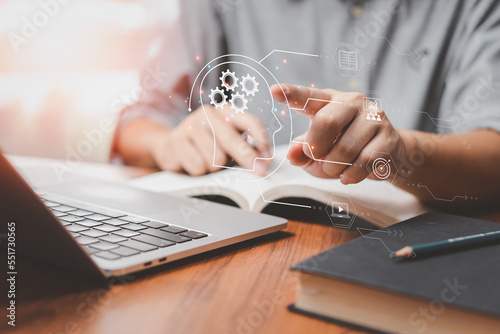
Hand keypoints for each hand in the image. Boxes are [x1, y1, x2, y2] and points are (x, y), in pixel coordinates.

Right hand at [152, 105, 269, 175]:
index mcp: (225, 110)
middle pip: (233, 140)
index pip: (249, 122)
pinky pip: (198, 166)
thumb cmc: (205, 144)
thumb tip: (262, 160)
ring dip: (215, 167)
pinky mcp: (176, 142)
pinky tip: (193, 163)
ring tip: (207, 161)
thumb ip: (244, 145)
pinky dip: (199, 171)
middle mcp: (207, 114)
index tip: (267, 157)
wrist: (171, 146)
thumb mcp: (226, 140)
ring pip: (215, 158)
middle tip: (259, 172)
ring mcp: (190, 126)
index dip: (261, 140)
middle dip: (248, 159)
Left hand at [270, 84, 407, 183]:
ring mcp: (374, 118)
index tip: (274, 91)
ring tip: (335, 169)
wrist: (388, 155)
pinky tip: (348, 176)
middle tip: (317, 157)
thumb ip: (301, 152)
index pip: (309, 97)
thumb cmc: (346, 150)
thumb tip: (292, 153)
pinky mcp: (388, 138)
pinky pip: (364, 162)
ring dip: (333, 168)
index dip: (292, 94)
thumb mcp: (317, 153)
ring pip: (345, 148)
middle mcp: (353, 102)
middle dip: (316, 148)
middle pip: (326, 122)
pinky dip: (350, 175)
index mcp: (330, 101)